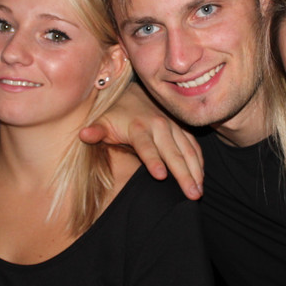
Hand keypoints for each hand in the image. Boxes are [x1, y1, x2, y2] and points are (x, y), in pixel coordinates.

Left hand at [79, 83, 203, 198]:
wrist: (132, 91)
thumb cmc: (115, 113)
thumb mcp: (102, 120)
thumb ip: (95, 131)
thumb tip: (84, 134)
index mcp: (139, 127)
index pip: (146, 147)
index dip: (153, 161)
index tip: (161, 176)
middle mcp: (159, 126)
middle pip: (173, 153)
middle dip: (184, 174)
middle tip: (193, 194)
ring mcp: (172, 127)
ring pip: (188, 151)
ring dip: (195, 171)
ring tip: (199, 191)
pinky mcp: (180, 128)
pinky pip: (193, 145)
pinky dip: (199, 161)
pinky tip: (201, 176)